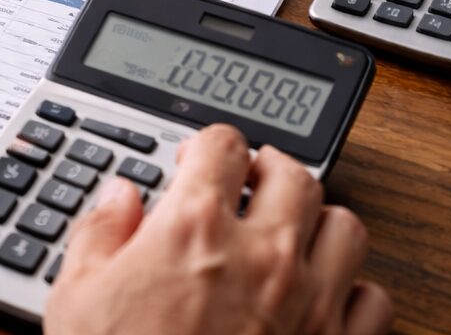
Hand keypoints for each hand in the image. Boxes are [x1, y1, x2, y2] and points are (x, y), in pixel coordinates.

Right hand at [45, 124, 391, 334]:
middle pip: (294, 174)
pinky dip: (354, 291)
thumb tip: (119, 197)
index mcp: (194, 228)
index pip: (223, 144)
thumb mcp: (76, 297)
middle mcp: (262, 256)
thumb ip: (100, 232)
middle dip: (270, 170)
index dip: (208, 146)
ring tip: (292, 232)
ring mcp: (309, 305)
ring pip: (346, 228)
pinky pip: (374, 301)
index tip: (198, 162)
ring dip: (320, 222)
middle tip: (250, 183)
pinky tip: (324, 297)